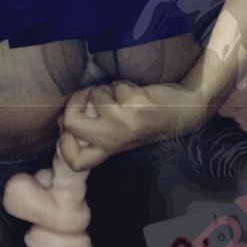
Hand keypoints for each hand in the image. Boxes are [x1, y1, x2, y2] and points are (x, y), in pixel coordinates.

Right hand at [58, 81, 204, 170]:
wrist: (184, 111)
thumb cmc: (147, 119)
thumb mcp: (121, 133)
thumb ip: (95, 130)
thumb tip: (63, 120)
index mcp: (110, 150)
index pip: (77, 162)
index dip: (63, 146)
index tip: (66, 130)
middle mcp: (114, 140)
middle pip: (72, 124)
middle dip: (75, 101)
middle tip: (88, 94)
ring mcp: (124, 123)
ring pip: (95, 95)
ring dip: (107, 88)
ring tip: (124, 95)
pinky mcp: (134, 106)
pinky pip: (115, 86)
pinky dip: (123, 84)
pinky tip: (138, 92)